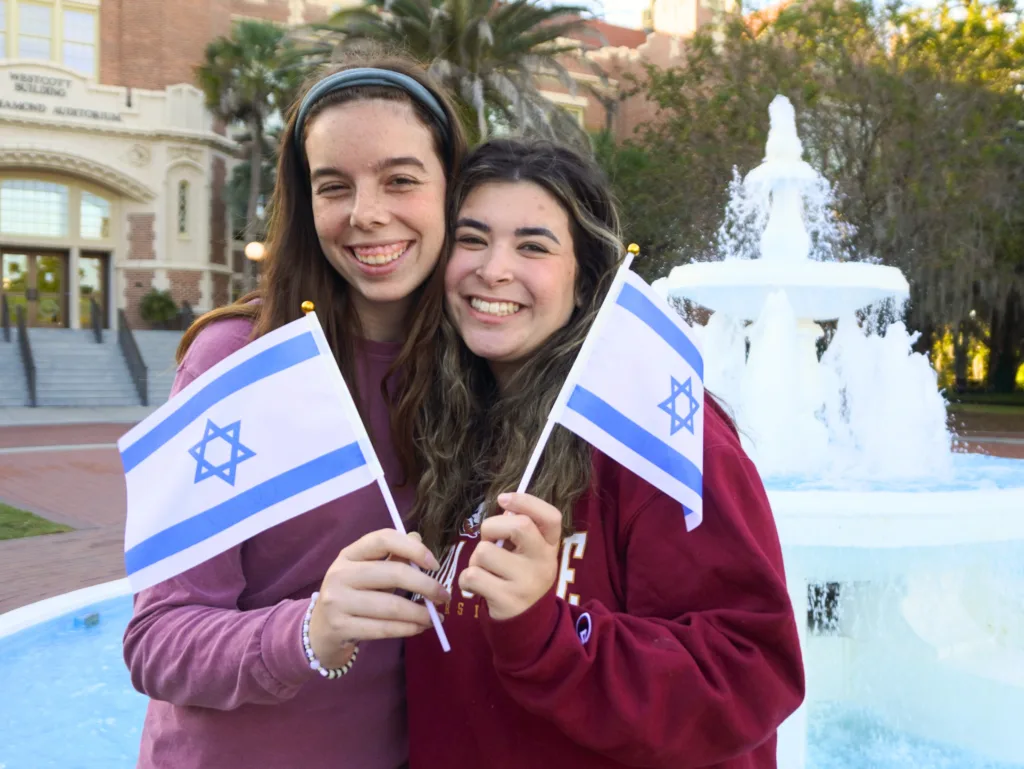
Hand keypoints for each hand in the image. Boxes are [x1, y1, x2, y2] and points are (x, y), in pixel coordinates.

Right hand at [309, 530, 449, 667]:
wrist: (320, 631)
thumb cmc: (352, 595)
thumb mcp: (368, 571)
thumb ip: (393, 556)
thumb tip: (418, 538)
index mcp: (348, 554)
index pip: (383, 539)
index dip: (413, 548)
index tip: (435, 564)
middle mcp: (339, 574)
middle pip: (393, 574)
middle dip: (426, 586)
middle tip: (445, 596)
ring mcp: (337, 602)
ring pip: (391, 606)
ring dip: (420, 613)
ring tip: (435, 617)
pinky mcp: (341, 628)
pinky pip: (383, 629)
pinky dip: (408, 629)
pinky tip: (420, 628)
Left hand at [458, 493, 561, 620]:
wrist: (526, 623)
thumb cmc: (520, 576)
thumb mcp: (530, 553)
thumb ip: (521, 530)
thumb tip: (503, 506)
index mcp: (550, 546)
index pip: (551, 516)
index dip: (526, 501)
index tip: (503, 499)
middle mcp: (543, 562)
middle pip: (518, 526)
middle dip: (491, 527)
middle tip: (488, 540)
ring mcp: (526, 582)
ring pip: (484, 552)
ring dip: (475, 559)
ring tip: (484, 570)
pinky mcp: (507, 600)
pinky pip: (472, 576)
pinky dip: (466, 579)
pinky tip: (476, 587)